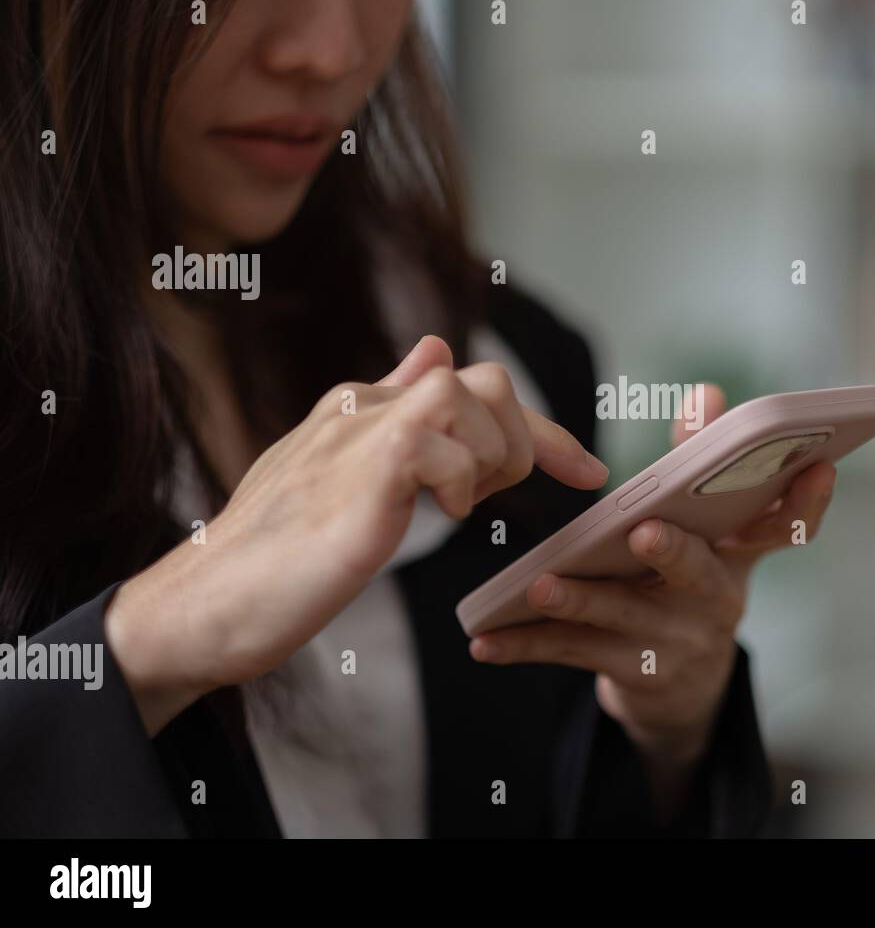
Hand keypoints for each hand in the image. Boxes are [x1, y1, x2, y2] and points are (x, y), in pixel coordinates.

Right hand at [106, 336, 608, 734]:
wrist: (207, 605)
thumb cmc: (277, 555)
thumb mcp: (345, 477)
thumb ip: (395, 417)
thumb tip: (433, 348)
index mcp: (364, 407)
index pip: (474, 387)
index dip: (542, 429)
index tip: (587, 473)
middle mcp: (365, 404)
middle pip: (488, 381)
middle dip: (522, 444)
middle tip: (485, 502)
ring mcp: (362, 429)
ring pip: (478, 395)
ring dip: (493, 461)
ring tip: (452, 508)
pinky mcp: (365, 467)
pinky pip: (450, 442)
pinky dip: (463, 482)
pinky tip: (434, 516)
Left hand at [469, 384, 836, 815]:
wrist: (680, 687)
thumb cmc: (685, 582)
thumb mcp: (704, 531)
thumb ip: (697, 462)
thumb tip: (706, 391)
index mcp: (738, 558)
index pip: (784, 528)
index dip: (806, 501)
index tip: (819, 465)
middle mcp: (715, 601)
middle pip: (697, 574)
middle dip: (673, 552)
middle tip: (646, 531)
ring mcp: (674, 643)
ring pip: (622, 616)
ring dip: (578, 600)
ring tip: (538, 583)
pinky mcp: (630, 675)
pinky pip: (571, 654)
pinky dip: (525, 646)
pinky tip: (484, 641)